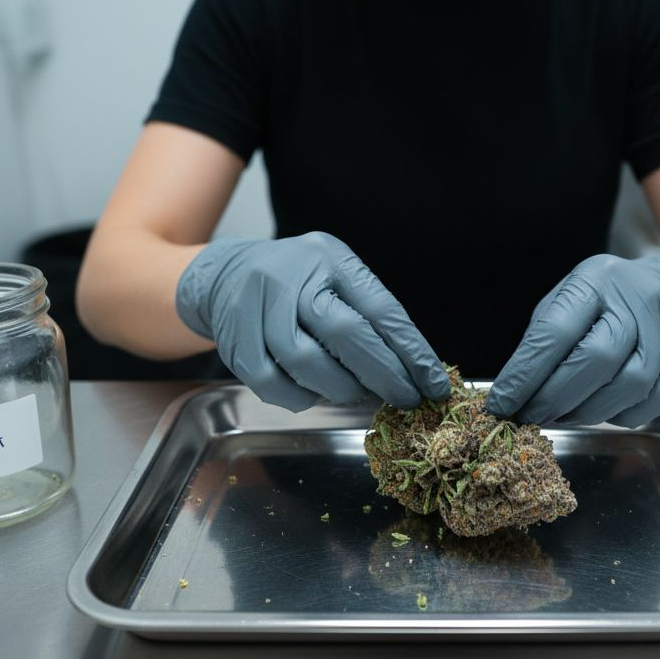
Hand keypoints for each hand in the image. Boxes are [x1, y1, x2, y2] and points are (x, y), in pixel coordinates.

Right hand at [176, 232, 449, 411]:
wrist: (226, 275)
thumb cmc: (297, 280)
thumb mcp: (336, 274)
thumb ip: (367, 311)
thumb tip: (411, 368)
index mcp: (329, 259)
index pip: (380, 308)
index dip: (412, 352)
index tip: (433, 384)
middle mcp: (293, 278)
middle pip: (345, 334)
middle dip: (383, 375)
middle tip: (405, 400)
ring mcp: (259, 308)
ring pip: (306, 362)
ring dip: (341, 389)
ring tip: (358, 394)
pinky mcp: (236, 340)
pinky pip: (272, 383)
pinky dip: (300, 397)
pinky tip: (315, 394)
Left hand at [485, 254, 659, 426]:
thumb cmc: (605, 299)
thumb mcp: (567, 299)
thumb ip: (542, 339)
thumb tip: (512, 391)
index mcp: (595, 281)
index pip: (556, 331)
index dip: (525, 374)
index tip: (501, 404)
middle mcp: (635, 300)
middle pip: (597, 359)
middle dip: (555, 398)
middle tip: (530, 416)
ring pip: (629, 385)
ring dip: (588, 413)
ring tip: (562, 416)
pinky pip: (655, 400)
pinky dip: (622, 416)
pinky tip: (602, 412)